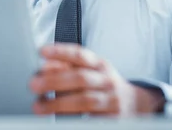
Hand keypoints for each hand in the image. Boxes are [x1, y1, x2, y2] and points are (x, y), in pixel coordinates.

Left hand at [29, 44, 162, 115]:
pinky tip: (58, 120)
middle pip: (80, 78)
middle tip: (33, 84)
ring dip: (59, 103)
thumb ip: (68, 67)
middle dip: (55, 80)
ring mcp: (111, 101)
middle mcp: (107, 81)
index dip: (61, 51)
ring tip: (38, 106)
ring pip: (85, 101)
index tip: (41, 51)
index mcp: (100, 65)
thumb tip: (45, 67)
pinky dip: (74, 120)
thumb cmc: (104, 85)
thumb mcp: (91, 71)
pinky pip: (92, 120)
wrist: (138, 105)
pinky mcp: (113, 120)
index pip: (80, 55)